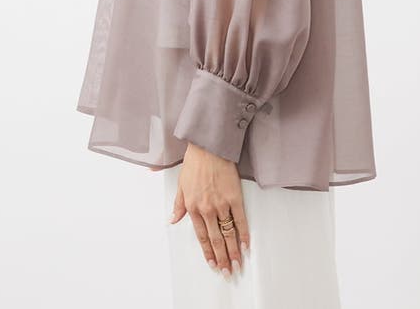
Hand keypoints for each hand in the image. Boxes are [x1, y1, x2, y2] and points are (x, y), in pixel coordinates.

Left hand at [167, 142, 248, 276]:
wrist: (209, 147)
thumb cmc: (194, 162)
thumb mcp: (180, 184)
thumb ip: (178, 205)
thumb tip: (173, 220)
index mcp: (193, 208)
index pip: (201, 236)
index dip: (208, 252)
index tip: (213, 264)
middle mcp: (207, 209)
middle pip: (216, 240)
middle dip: (222, 258)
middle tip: (227, 272)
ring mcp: (222, 204)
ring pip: (228, 233)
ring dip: (233, 251)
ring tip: (237, 264)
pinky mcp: (235, 197)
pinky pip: (241, 220)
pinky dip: (244, 234)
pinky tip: (246, 245)